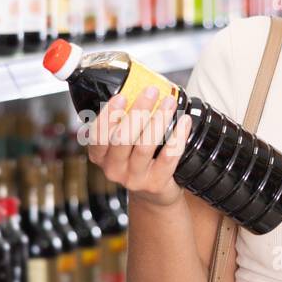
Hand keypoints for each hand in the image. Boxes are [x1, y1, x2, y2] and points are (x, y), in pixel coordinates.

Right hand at [84, 86, 191, 206]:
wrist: (153, 195)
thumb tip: (141, 86)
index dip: (108, 116)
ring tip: (170, 102)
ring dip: (159, 120)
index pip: (97, 136)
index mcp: (100, 156)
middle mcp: (113, 169)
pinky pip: (169, 157)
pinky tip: (183, 122)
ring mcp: (134, 179)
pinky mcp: (155, 184)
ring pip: (145, 146)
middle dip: (138, 111)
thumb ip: (124, 122)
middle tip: (151, 91)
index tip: (121, 96)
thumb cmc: (137, 160)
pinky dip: (178, 137)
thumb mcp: (123, 146)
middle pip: (122, 138)